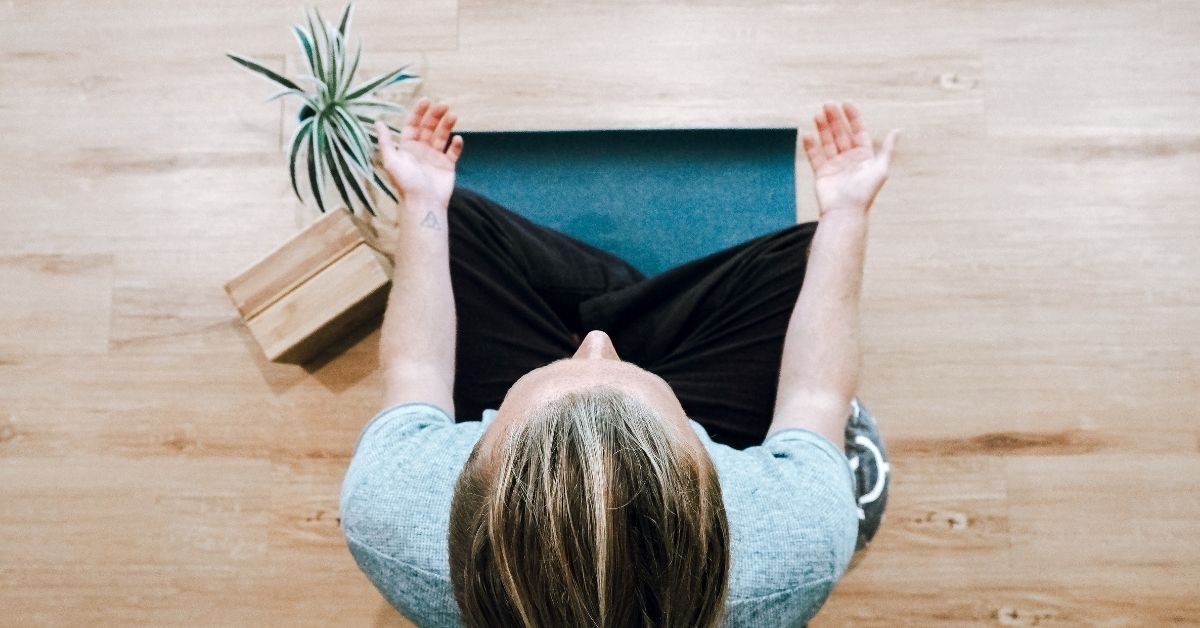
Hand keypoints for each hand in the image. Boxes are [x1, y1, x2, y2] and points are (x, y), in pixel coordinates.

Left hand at [374, 97, 463, 212]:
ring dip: (447, 125)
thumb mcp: (391, 161)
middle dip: (435, 115)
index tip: (426, 100)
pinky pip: (453, 152)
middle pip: (429, 127)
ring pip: (442, 136)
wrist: (423, 203)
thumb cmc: (406, 184)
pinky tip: (457, 139)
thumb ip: (385, 141)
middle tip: (443, 105)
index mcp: (408, 147)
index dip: (419, 112)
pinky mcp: (447, 166)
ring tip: (453, 115)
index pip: (413, 124)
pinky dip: (456, 145)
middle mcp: (421, 150)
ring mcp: (435, 157)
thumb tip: (377, 122)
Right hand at [802, 102, 898, 217]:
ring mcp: (835, 165)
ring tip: (817, 114)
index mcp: (864, 156)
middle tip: (827, 104)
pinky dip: (811, 146)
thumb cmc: (864, 192)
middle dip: (835, 119)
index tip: (845, 103)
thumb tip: (897, 130)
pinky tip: (807, 134)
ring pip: (827, 142)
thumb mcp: (880, 169)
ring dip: (822, 128)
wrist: (845, 212)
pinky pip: (815, 156)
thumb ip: (887, 150)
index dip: (852, 117)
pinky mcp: (821, 173)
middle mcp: (849, 158)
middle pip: (841, 133)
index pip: (858, 131)